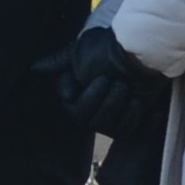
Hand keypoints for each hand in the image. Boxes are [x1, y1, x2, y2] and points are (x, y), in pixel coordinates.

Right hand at [35, 25, 168, 141]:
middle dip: (109, 102)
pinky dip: (143, 121)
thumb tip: (35, 67)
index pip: (76, 109)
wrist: (141, 56)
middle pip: (94, 121)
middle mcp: (89, 115)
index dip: (91, 96)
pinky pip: (133, 132)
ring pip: (113, 128)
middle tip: (121, 83)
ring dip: (125, 110)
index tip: (103, 79)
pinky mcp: (128, 128)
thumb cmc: (107, 52)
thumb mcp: (80, 52)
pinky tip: (149, 107)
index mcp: (74, 100)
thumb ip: (59, 62)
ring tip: (134, 92)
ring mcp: (109, 123)